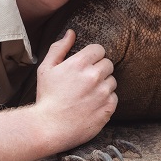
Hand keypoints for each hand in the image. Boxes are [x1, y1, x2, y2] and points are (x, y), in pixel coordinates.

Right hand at [34, 30, 117, 147]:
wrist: (49, 127)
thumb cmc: (47, 97)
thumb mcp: (46, 68)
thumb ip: (59, 48)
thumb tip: (71, 33)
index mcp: (79, 63)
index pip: (99, 49)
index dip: (93, 56)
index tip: (87, 64)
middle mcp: (94, 76)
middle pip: (108, 64)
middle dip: (99, 69)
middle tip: (86, 80)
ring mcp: (102, 93)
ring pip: (112, 81)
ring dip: (103, 84)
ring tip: (88, 94)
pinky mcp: (108, 108)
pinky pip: (114, 97)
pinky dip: (106, 100)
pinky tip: (92, 104)